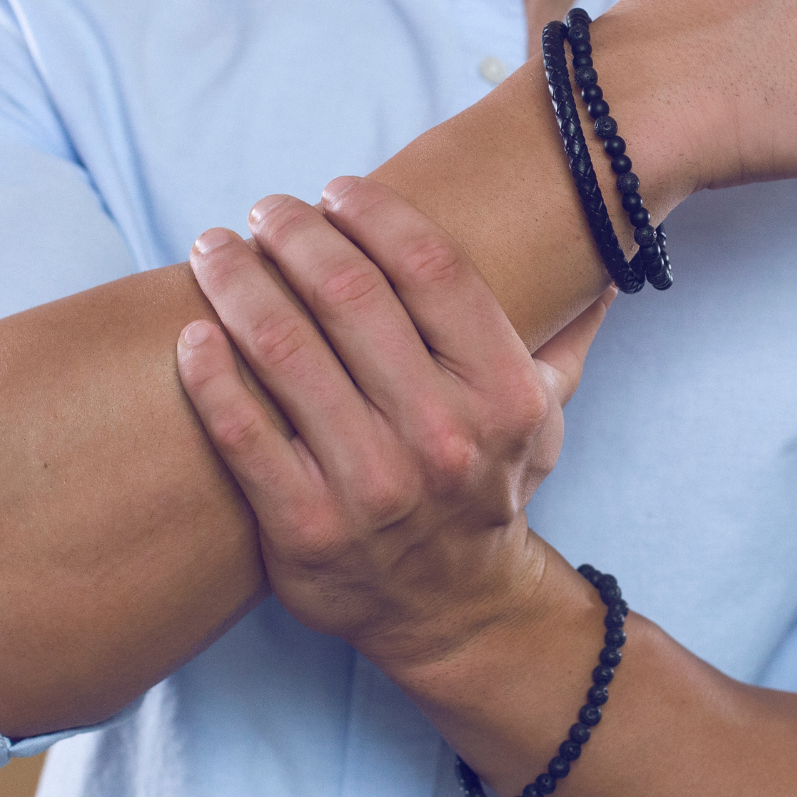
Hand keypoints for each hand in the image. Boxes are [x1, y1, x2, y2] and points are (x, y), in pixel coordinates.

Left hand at [176, 177, 613, 669]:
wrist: (454, 605)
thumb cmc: (490, 489)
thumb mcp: (548, 418)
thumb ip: (568, 339)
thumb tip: (602, 266)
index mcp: (503, 396)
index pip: (433, 268)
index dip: (376, 213)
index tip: (337, 190)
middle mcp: (442, 436)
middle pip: (350, 294)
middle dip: (295, 233)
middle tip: (269, 212)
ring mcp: (371, 485)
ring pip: (283, 349)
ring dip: (238, 281)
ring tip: (216, 250)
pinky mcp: (304, 527)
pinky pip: (241, 432)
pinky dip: (208, 373)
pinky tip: (194, 334)